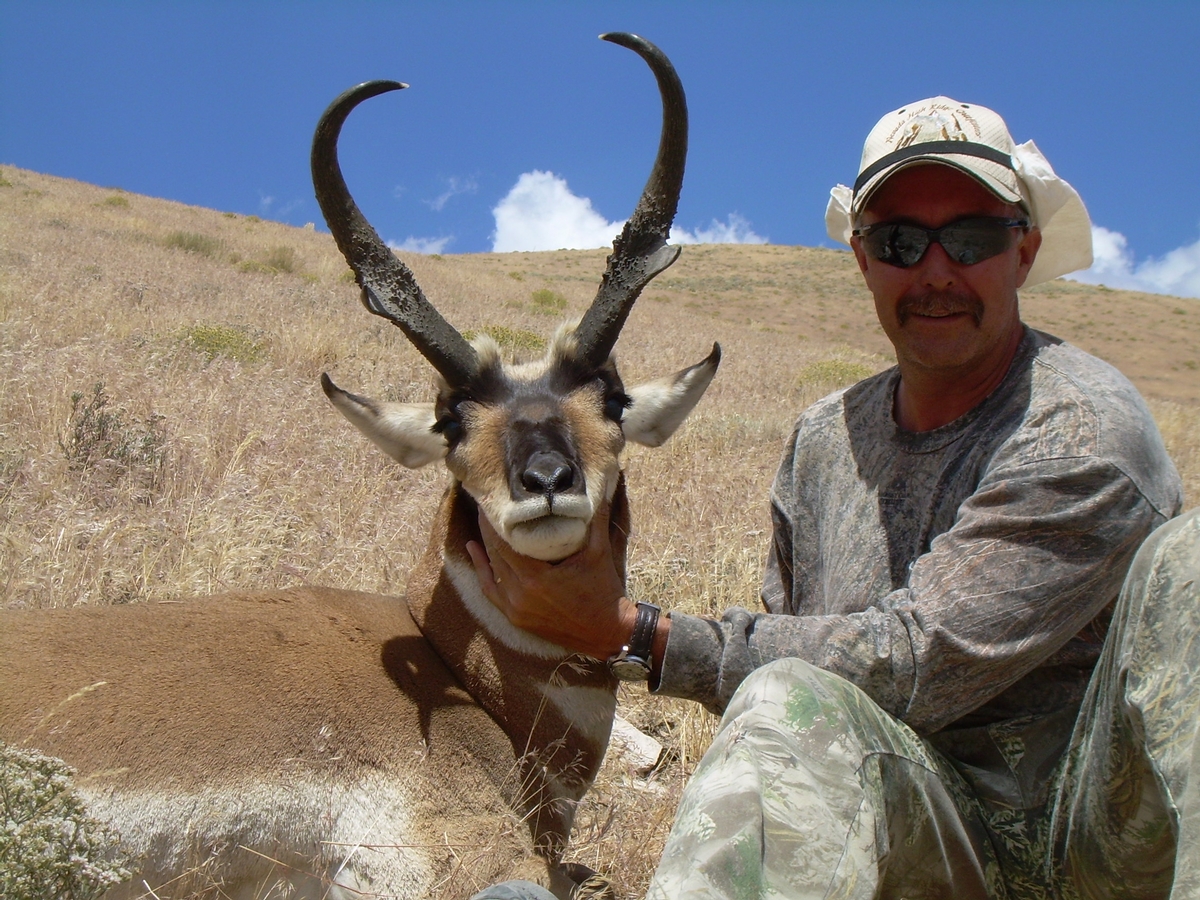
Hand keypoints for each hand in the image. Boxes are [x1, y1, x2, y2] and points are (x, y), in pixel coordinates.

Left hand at [466, 502, 638, 659]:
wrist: (607, 632)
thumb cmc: (604, 591)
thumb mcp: (599, 552)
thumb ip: (595, 519)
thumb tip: (598, 488)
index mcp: (536, 578)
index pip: (503, 543)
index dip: (493, 521)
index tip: (489, 500)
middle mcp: (520, 595)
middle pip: (494, 555)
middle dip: (487, 529)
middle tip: (485, 505)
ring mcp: (515, 609)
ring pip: (491, 572)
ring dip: (485, 548)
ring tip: (481, 523)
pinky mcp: (516, 618)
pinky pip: (491, 593)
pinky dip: (483, 573)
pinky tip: (476, 553)